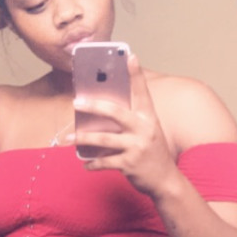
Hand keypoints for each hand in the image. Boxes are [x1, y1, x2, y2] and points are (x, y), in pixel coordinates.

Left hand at [69, 53, 179, 198]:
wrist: (165, 180)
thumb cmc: (153, 152)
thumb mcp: (149, 131)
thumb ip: (133, 119)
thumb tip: (106, 109)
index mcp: (149, 117)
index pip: (142, 92)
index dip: (136, 74)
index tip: (130, 56)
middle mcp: (144, 129)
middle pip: (115, 112)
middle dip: (94, 106)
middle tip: (77, 103)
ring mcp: (137, 147)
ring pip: (104, 139)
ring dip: (84, 138)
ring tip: (70, 138)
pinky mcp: (129, 164)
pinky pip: (105, 162)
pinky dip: (93, 163)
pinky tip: (85, 164)